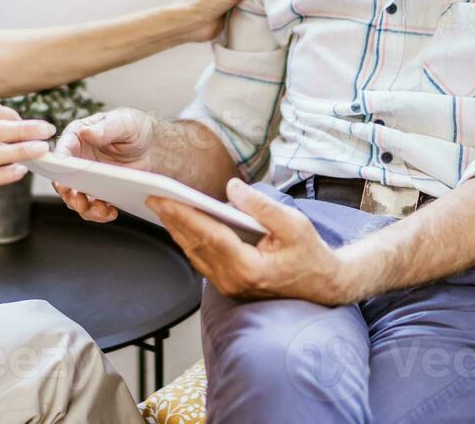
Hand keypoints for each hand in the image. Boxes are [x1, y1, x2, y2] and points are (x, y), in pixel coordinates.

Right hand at [52, 107, 157, 222]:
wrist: (152, 146)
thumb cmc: (135, 127)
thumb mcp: (122, 122)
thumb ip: (105, 128)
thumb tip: (85, 132)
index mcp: (79, 136)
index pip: (63, 149)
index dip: (59, 163)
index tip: (62, 174)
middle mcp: (78, 157)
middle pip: (63, 178)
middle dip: (67, 192)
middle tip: (78, 199)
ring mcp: (87, 176)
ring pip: (75, 196)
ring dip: (83, 207)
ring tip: (100, 209)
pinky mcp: (98, 190)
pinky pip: (92, 206)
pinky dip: (98, 213)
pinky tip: (111, 211)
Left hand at [148, 178, 351, 304]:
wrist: (322, 285)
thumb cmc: (310, 253)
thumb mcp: (294, 224)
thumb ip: (262, 206)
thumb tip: (232, 188)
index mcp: (248, 268)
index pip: (208, 236)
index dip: (183, 215)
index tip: (163, 198)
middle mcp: (233, 281)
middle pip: (195, 245)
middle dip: (172, 219)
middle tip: (152, 195)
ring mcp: (229, 286)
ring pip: (195, 253)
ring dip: (176, 229)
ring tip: (160, 204)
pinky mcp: (228, 284)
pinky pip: (202, 259)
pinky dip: (189, 239)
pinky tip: (180, 222)